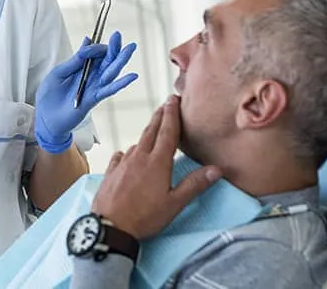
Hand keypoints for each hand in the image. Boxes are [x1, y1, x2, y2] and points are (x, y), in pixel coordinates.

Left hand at [34, 31, 137, 152]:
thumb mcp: (59, 73)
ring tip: (130, 48)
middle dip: (113, 47)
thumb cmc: (49, 96)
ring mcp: (93, 88)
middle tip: (118, 34)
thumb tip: (87, 40)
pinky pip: (109, 90)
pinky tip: (132, 76)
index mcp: (81, 68)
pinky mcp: (93, 99)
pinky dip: (121, 83)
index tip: (92, 43)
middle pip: (106, 60)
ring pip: (111, 72)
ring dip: (120, 60)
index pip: (95, 53)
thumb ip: (74, 60)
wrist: (45, 118)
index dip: (95, 46)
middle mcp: (90, 76)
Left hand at [91, 96, 221, 238]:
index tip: (174, 99)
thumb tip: (217, 169)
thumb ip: (194, 184)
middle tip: (165, 105)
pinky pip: (121, 156)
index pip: (167, 132)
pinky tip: (128, 154)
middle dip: (159, 117)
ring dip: (146, 134)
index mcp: (157, 162)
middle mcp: (139, 157)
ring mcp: (122, 163)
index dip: (172, 115)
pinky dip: (128, 152)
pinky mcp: (110, 172)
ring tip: (152, 130)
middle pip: (151, 131)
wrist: (109, 226)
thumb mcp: (174, 204)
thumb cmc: (144, 217)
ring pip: (137, 143)